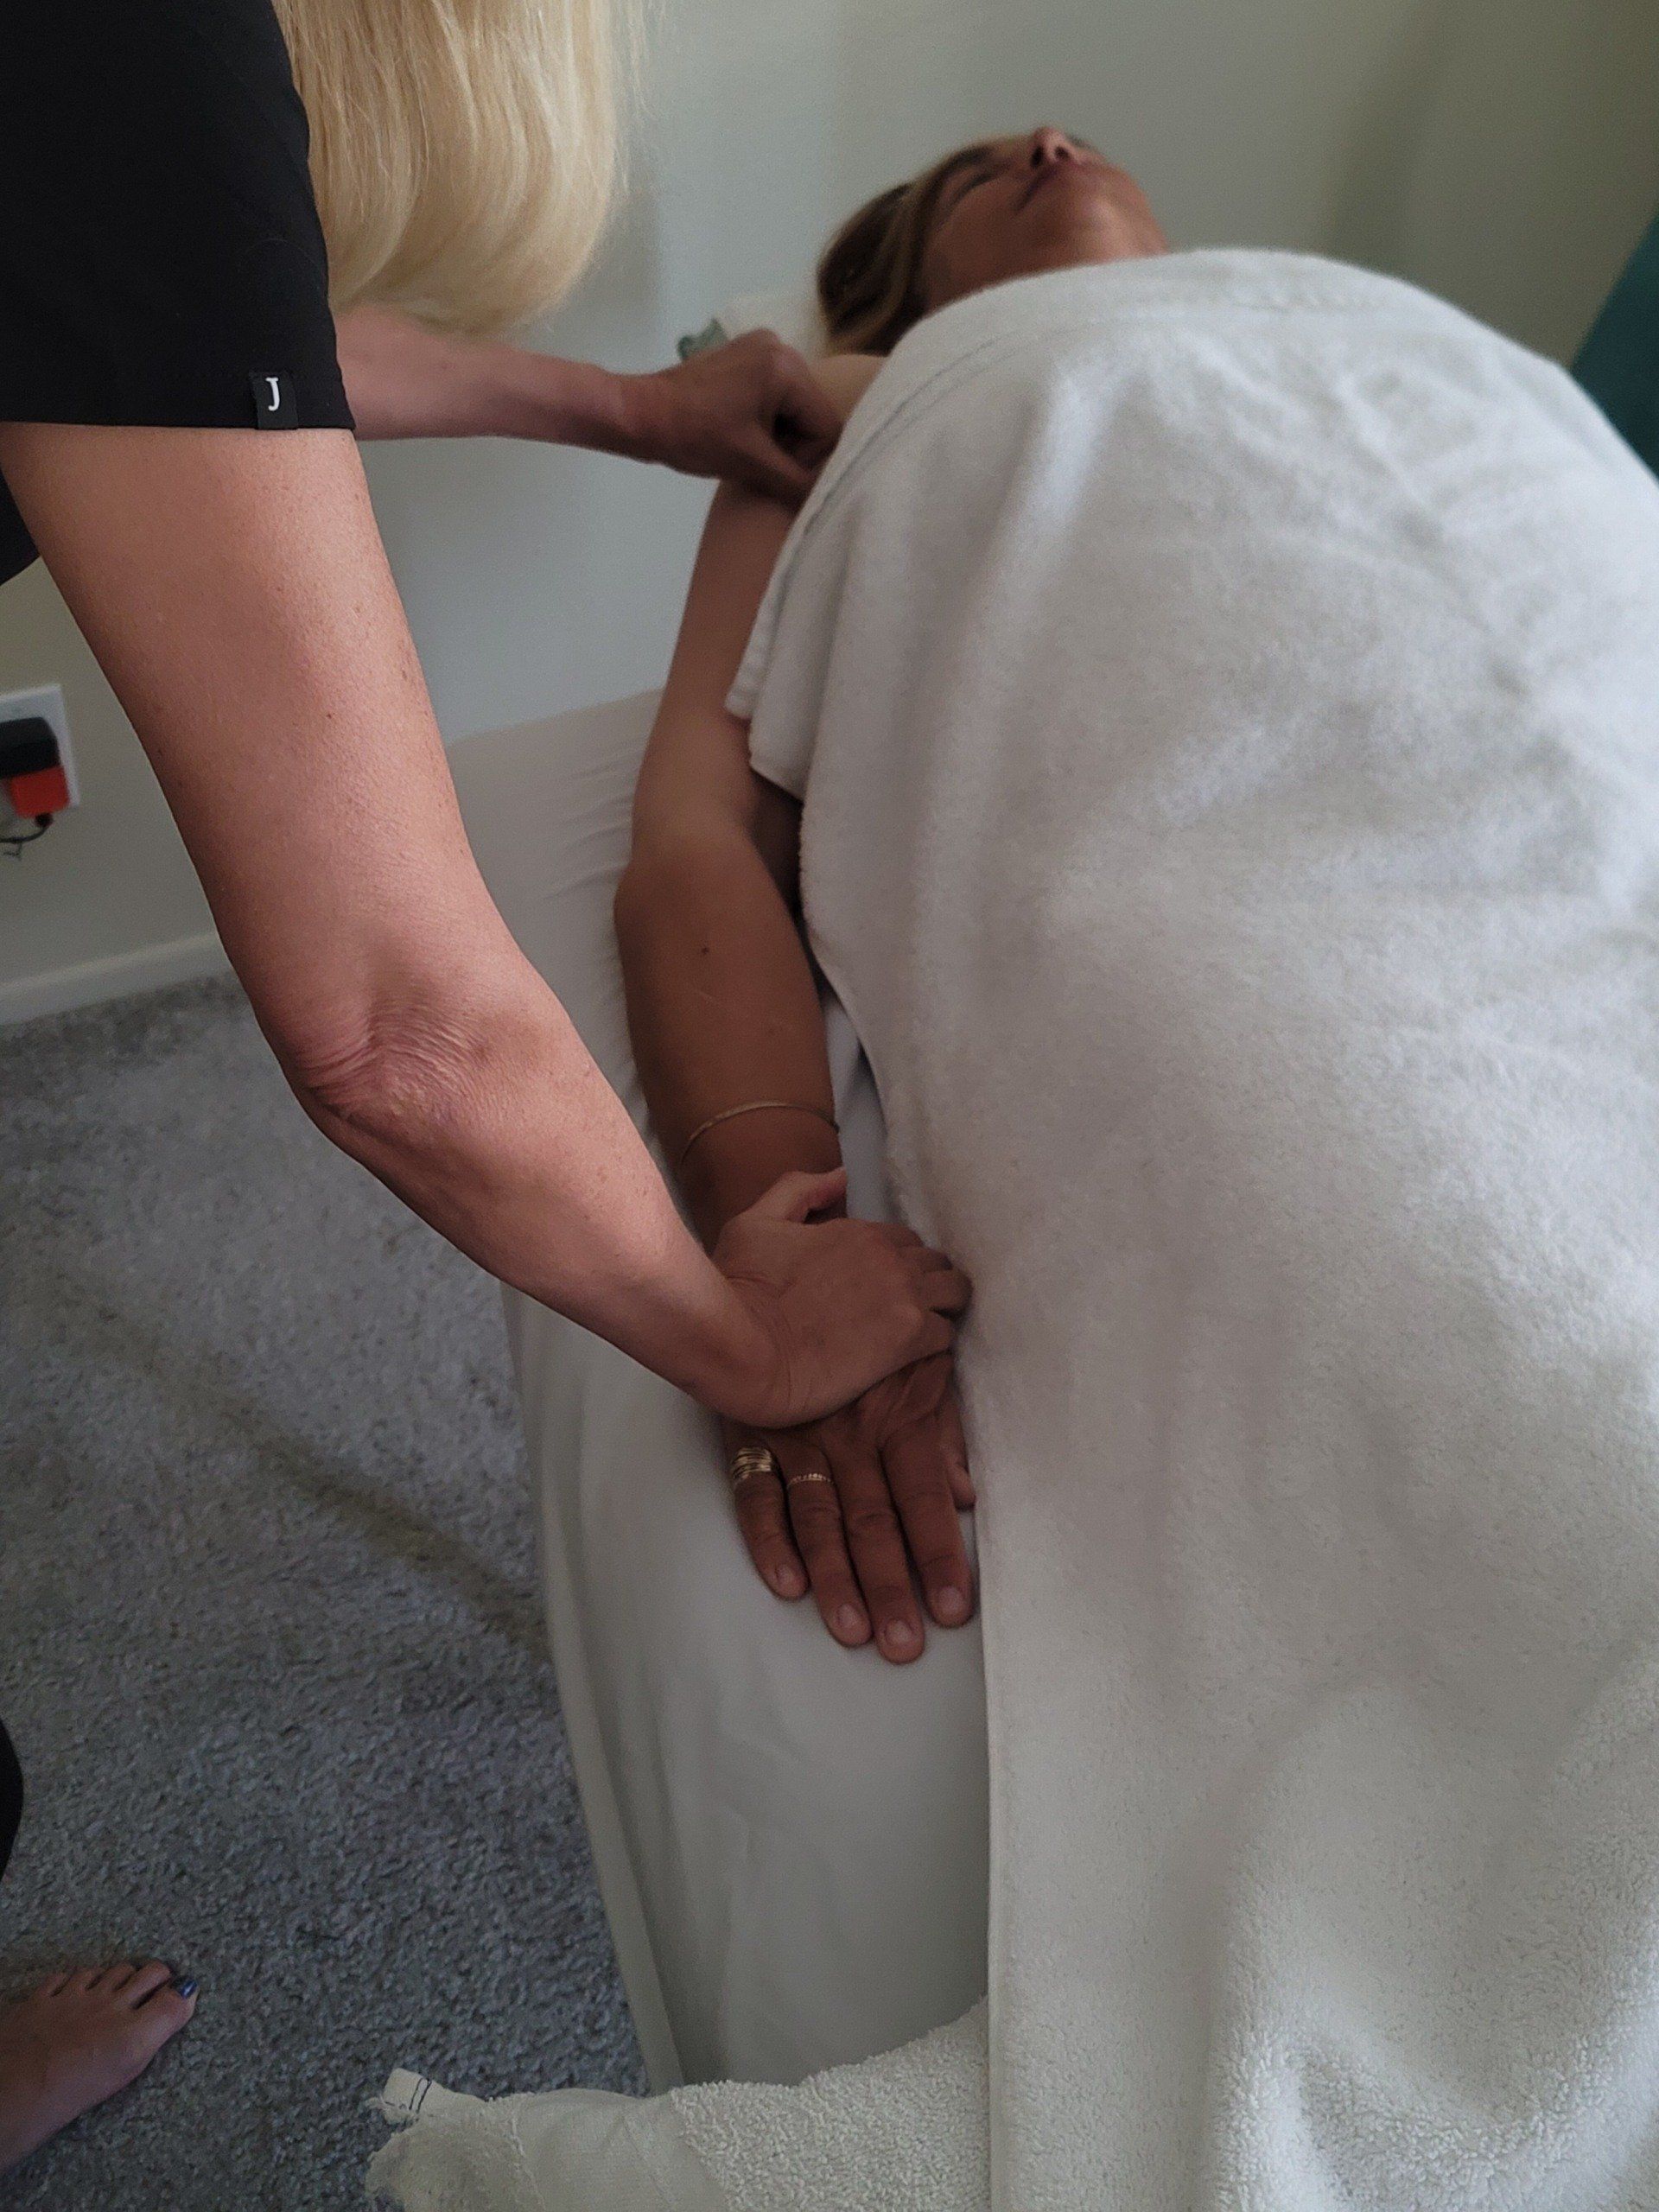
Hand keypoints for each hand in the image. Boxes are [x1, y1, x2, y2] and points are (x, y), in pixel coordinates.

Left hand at [619, 332, 843, 503]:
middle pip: (811, 413)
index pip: (826, 425)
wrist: (638, 414)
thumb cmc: (692, 436)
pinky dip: (762, 421)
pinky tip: (737, 431)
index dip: (805, 457)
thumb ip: (797, 481)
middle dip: (790, 444)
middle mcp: (780, 346)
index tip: (770, 466)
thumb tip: (828, 498)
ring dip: (776, 435)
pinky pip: (773, 396)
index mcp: (786, 365)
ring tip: (742, 445)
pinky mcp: (743, 357)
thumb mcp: (751, 464)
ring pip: (793, 408)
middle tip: (755, 458)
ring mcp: (760, 347)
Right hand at [703, 1168, 970, 1428]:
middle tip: (906, 1309)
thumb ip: (799, 1191)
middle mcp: (889, 1257)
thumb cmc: (739, 1288)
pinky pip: (947, 1333)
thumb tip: (841, 1178)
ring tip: (922, 1330)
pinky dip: (937, 1341)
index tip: (884, 1285)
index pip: (903, 1239)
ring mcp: (904, 1296)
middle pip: (935, 1262)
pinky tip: (916, 1355)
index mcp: (857, 1231)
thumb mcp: (755, 1224)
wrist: (742, 1350)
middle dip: (927, 1281)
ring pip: (954, 1292)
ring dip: (943, 1307)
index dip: (896, 1262)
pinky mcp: (909, 1338)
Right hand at [726, 1354, 975, 1664]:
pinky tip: (787, 1583)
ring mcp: (796, 1435)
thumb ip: (942, 1430)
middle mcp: (848, 1431)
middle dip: (889, 1584)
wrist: (787, 1270)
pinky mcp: (750, 1433)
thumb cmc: (868, 1325)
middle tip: (903, 1644)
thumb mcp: (920, 1362)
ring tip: (852, 1631)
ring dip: (835, 1576)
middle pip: (872, 1519)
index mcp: (896, 1414)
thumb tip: (966, 1496)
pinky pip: (755, 1492)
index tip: (952, 1608)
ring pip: (818, 1516)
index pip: (924, 1496)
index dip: (939, 1553)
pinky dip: (769, 1538)